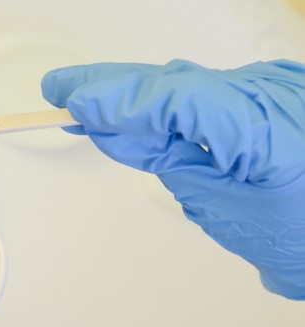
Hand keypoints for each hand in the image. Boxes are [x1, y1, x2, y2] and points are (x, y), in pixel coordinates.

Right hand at [42, 59, 304, 297]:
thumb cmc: (284, 231)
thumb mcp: (217, 202)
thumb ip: (164, 159)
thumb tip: (111, 130)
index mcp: (262, 127)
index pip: (179, 98)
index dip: (120, 98)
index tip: (71, 103)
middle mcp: (267, 92)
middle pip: (174, 81)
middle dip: (111, 85)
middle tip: (57, 89)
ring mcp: (267, 87)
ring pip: (181, 83)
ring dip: (127, 91)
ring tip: (77, 100)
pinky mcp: (261, 93)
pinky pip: (198, 90)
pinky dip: (156, 99)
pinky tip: (124, 106)